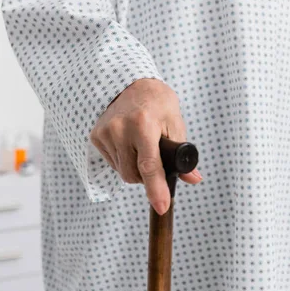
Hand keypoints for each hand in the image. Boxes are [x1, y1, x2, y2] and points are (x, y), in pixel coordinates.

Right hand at [90, 79, 202, 214]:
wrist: (132, 84)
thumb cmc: (158, 104)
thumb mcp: (175, 124)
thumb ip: (182, 154)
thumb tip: (194, 179)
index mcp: (144, 124)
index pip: (149, 165)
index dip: (156, 189)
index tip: (162, 206)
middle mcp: (120, 128)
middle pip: (134, 176)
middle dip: (148, 178)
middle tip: (156, 160)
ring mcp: (105, 133)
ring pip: (123, 172)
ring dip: (135, 169)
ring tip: (142, 147)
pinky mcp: (96, 136)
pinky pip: (113, 163)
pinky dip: (124, 161)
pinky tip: (129, 144)